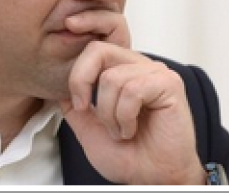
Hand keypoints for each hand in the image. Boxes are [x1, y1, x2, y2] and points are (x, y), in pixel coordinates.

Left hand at [60, 12, 204, 184]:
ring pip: (112, 78)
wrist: (153, 178)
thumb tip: (59, 88)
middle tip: (86, 110)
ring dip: (109, 114)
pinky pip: (133, 90)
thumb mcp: (88, 129)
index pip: (92, 51)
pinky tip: (131, 129)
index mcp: (122, 72)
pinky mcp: (169, 84)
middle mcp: (138, 67)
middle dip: (83, 82)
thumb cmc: (130, 156)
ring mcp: (155, 73)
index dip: (77, 74)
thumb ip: (74, 107)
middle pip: (99, 50)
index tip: (77, 103)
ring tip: (120, 131)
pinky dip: (125, 116)